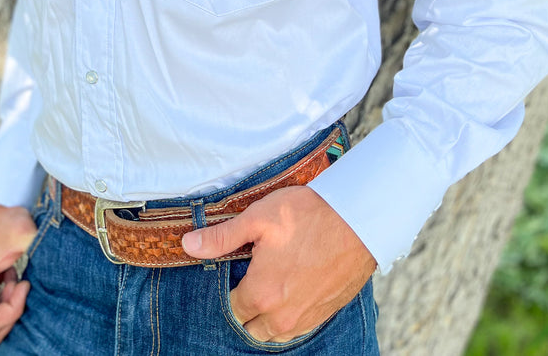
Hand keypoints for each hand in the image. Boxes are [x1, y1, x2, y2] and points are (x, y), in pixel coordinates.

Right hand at [0, 200, 37, 348]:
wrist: (0, 211)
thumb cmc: (11, 221)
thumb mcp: (25, 233)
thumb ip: (37, 248)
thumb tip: (53, 266)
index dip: (15, 309)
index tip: (24, 283)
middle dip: (11, 314)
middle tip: (19, 285)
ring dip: (8, 309)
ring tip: (14, 281)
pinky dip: (5, 305)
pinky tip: (9, 281)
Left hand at [181, 186, 375, 343]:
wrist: (359, 219)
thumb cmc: (308, 214)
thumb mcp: (259, 218)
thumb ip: (221, 237)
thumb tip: (188, 246)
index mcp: (262, 293)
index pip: (232, 309)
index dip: (230, 289)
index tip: (235, 271)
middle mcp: (283, 316)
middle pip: (251, 327)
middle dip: (246, 308)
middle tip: (251, 278)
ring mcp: (306, 318)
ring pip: (275, 333)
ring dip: (267, 317)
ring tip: (270, 286)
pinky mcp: (325, 314)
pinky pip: (298, 329)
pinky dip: (289, 317)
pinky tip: (290, 291)